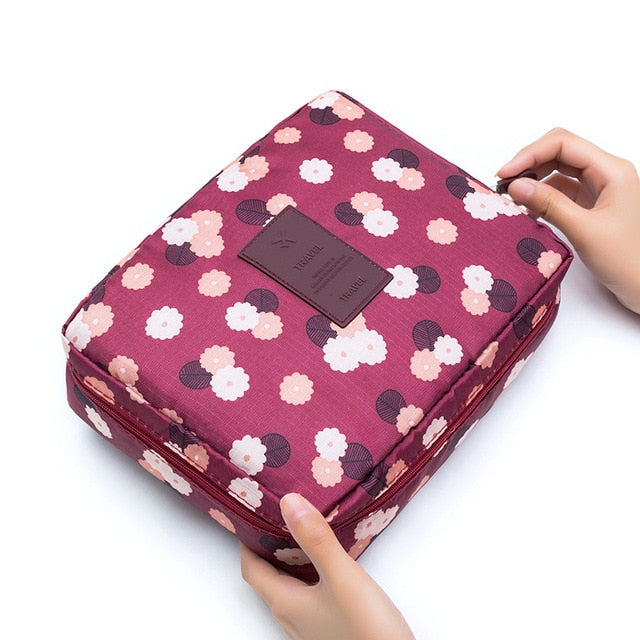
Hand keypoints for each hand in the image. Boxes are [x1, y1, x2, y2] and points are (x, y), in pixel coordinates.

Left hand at [240, 493, 415, 639]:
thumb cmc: (366, 629)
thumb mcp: (341, 575)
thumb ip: (315, 539)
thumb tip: (288, 502)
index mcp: (284, 602)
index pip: (251, 568)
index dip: (246, 541)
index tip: (249, 513)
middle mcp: (292, 616)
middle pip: (268, 577)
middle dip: (268, 546)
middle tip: (277, 515)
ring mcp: (311, 625)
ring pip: (289, 585)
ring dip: (290, 559)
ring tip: (302, 531)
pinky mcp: (330, 627)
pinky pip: (308, 594)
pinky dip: (309, 571)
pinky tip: (327, 561)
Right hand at [497, 128, 639, 314]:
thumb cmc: (628, 260)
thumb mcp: (584, 231)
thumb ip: (549, 205)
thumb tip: (516, 186)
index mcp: (612, 171)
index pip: (563, 144)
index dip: (530, 154)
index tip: (505, 174)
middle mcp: (606, 174)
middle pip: (559, 152)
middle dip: (529, 163)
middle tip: (503, 184)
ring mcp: (598, 189)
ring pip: (558, 170)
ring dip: (533, 179)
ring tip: (512, 197)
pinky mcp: (591, 205)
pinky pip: (560, 190)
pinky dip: (541, 195)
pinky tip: (528, 208)